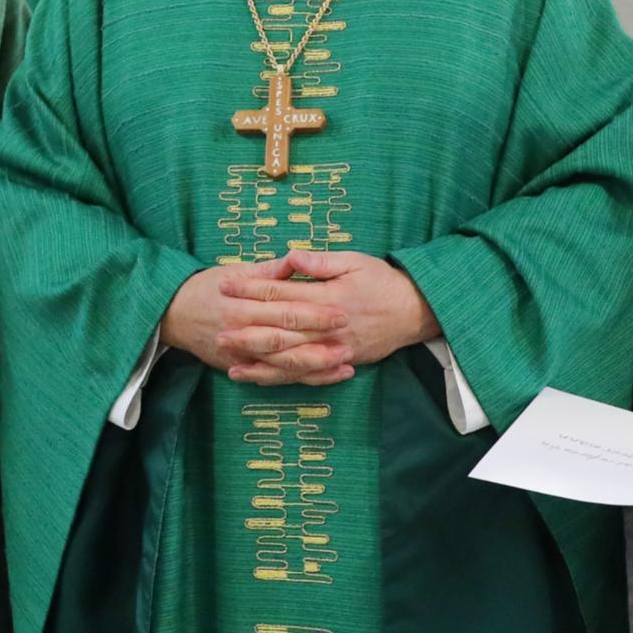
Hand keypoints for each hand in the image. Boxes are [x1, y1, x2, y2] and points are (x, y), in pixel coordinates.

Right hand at [160, 259, 353, 386]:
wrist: (173, 312)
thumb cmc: (208, 286)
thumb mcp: (236, 271)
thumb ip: (268, 270)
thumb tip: (295, 260)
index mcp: (242, 305)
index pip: (284, 310)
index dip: (313, 313)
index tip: (340, 312)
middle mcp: (241, 333)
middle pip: (285, 342)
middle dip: (318, 344)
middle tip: (349, 342)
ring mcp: (240, 356)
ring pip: (281, 366)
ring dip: (314, 367)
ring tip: (345, 364)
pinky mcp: (239, 369)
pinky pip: (274, 378)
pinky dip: (300, 379)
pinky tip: (325, 376)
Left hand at [221, 250, 436, 380]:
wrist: (415, 312)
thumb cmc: (383, 281)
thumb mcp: (355, 260)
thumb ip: (321, 261)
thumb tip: (291, 255)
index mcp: (328, 297)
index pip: (282, 292)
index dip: (252, 288)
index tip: (227, 284)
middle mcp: (327, 327)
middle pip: (280, 331)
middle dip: (247, 332)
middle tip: (218, 331)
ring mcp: (332, 349)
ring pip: (290, 359)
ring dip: (259, 362)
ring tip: (229, 362)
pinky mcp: (338, 362)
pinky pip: (304, 375)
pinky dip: (280, 378)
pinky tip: (259, 378)